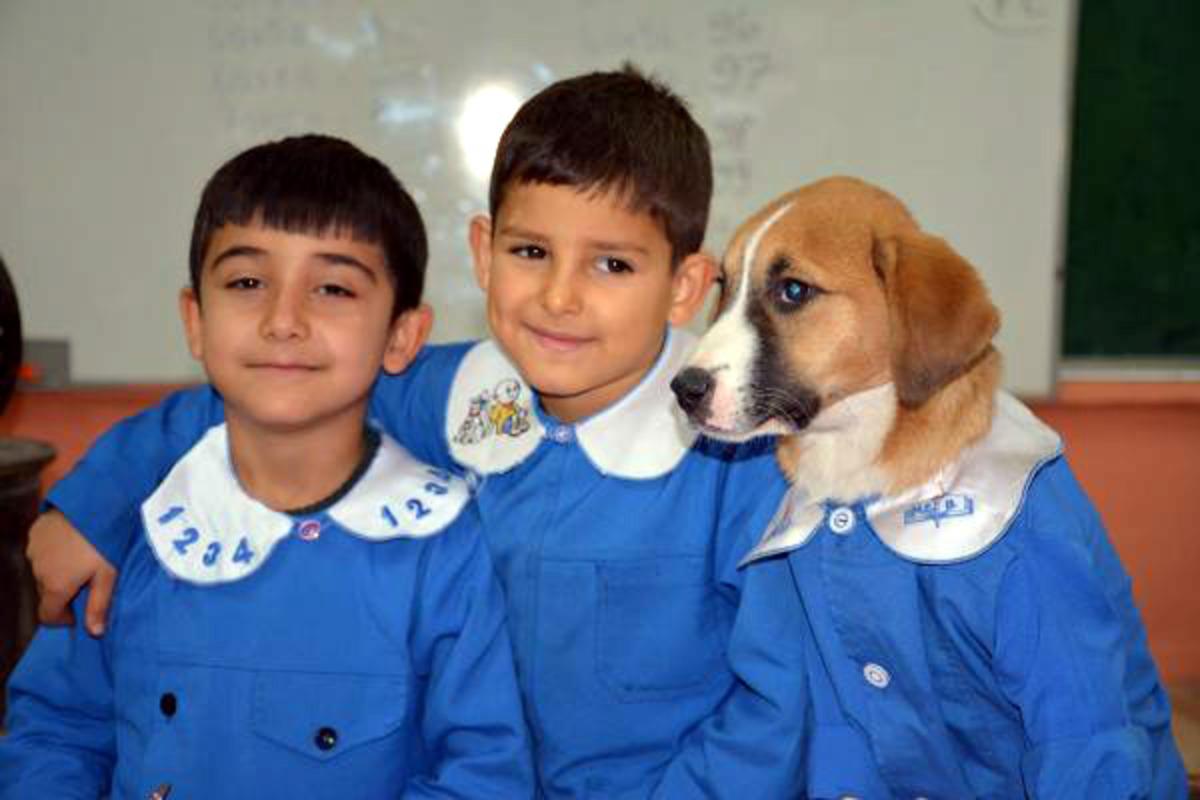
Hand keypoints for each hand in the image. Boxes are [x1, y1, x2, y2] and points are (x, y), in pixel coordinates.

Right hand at [26, 510, 116, 635]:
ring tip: (81, 559)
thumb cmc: (105, 541)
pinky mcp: (35, 532)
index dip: (61, 619)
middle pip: (46, 593)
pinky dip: (53, 553)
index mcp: (55, 586)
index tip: (76, 614)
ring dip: (57, 572)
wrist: (94, 502)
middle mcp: (38, 570)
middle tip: (87, 582)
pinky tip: (72, 543)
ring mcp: (34, 550)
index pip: (47, 615)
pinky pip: (41, 551)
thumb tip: (94, 632)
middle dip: (63, 593)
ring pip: (43, 571)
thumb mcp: (108, 575)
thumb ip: (99, 605)